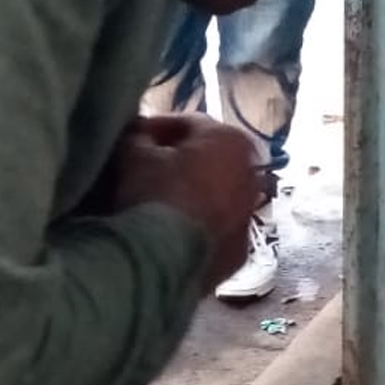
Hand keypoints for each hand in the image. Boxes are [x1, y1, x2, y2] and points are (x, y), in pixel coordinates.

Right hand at [89, 114, 262, 291]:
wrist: (162, 260)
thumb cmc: (152, 194)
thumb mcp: (133, 154)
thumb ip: (137, 136)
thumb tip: (136, 134)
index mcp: (231, 140)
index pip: (188, 124)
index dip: (155, 129)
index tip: (132, 138)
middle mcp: (252, 176)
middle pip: (207, 162)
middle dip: (177, 163)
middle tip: (142, 170)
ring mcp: (248, 219)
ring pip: (214, 198)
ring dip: (188, 196)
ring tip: (155, 205)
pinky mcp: (238, 255)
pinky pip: (213, 231)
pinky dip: (194, 229)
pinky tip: (167, 235)